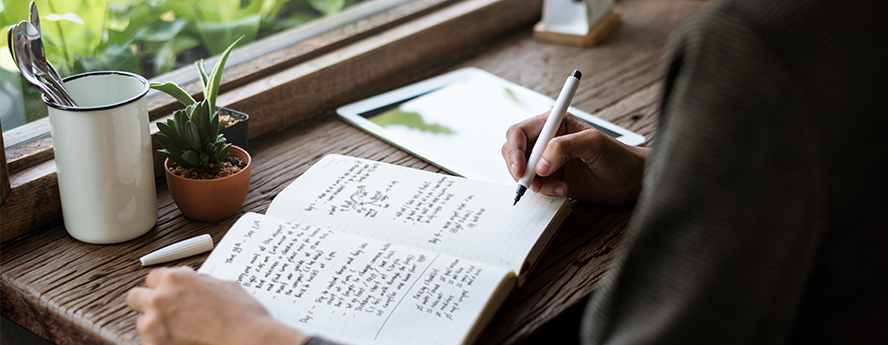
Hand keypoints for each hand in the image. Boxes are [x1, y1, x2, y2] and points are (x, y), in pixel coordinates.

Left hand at [126, 266, 308, 344]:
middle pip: (135, 297)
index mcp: (176, 279)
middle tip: (166, 312)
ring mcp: (154, 326)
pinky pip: (150, 343)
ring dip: (156, 327)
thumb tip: (191, 281)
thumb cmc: (242, 316)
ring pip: (142, 324)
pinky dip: (163, 343)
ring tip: (182, 332)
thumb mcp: (224, 286)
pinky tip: (184, 342)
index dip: (163, 286)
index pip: (152, 277)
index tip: (169, 293)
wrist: (248, 342)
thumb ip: (199, 282)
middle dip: (148, 303)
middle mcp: (160, 299)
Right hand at [502, 113, 647, 204]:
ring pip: (523, 171)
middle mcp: (548, 140)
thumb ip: (564, 148)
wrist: (632, 181)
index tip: (522, 169)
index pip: (520, 132)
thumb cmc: (619, 157)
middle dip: (520, 169)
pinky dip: (545, 191)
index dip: (515, 150)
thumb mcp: (594, 144)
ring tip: (559, 186)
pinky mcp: (553, 178)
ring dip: (536, 183)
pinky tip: (564, 189)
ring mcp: (549, 160)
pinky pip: (535, 185)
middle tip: (533, 183)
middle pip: (514, 151)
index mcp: (555, 123)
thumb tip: (540, 163)